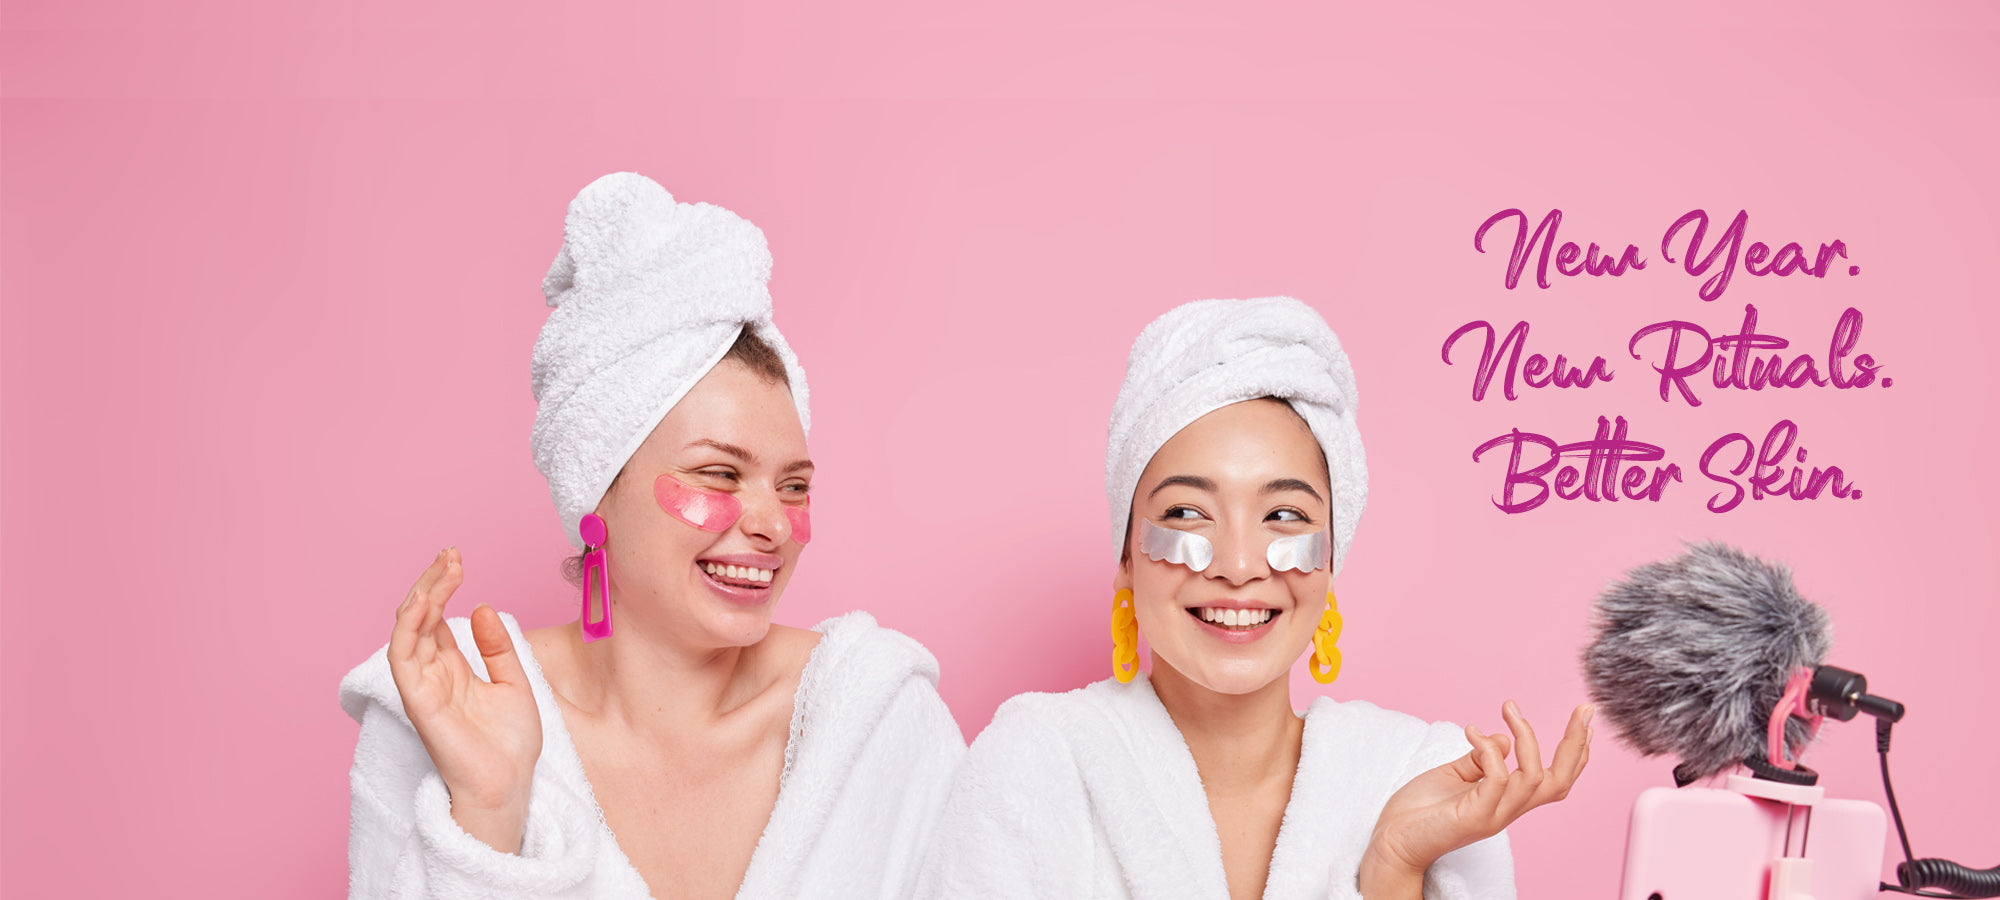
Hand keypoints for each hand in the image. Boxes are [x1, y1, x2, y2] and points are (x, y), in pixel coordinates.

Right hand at [388, 548, 543, 852]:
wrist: (509, 786)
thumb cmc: (509, 745)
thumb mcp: (514, 683)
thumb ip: (497, 648)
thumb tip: (482, 608)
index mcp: (454, 669)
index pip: (438, 619)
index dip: (444, 587)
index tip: (457, 558)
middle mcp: (433, 674)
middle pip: (420, 618)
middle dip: (432, 583)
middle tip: (450, 554)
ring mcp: (423, 687)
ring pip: (408, 631)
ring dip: (421, 596)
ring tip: (442, 568)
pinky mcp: (420, 701)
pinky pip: (404, 659)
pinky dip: (409, 628)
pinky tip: (423, 601)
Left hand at [1358, 701, 1592, 897]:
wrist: (1391, 843)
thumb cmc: (1418, 812)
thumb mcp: (1453, 776)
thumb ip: (1479, 760)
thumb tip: (1502, 739)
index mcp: (1507, 800)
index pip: (1556, 779)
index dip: (1576, 752)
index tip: (1584, 718)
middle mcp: (1508, 809)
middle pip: (1560, 782)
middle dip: (1576, 744)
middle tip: (1583, 709)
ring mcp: (1494, 814)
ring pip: (1535, 777)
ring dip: (1525, 736)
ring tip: (1508, 709)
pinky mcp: (1474, 816)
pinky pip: (1497, 779)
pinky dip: (1489, 750)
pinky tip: (1472, 733)